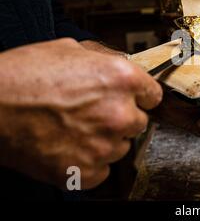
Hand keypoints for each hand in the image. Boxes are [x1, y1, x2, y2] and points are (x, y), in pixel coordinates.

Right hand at [0, 39, 161, 189]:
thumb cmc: (24, 76)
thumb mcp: (70, 50)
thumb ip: (105, 60)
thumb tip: (120, 66)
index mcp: (121, 80)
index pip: (153, 95)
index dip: (140, 96)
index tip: (133, 100)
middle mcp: (119, 113)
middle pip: (139, 122)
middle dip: (121, 118)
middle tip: (94, 114)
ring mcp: (103, 145)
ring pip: (120, 147)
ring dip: (105, 140)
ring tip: (75, 129)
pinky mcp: (85, 171)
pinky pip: (102, 170)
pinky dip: (89, 162)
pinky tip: (70, 147)